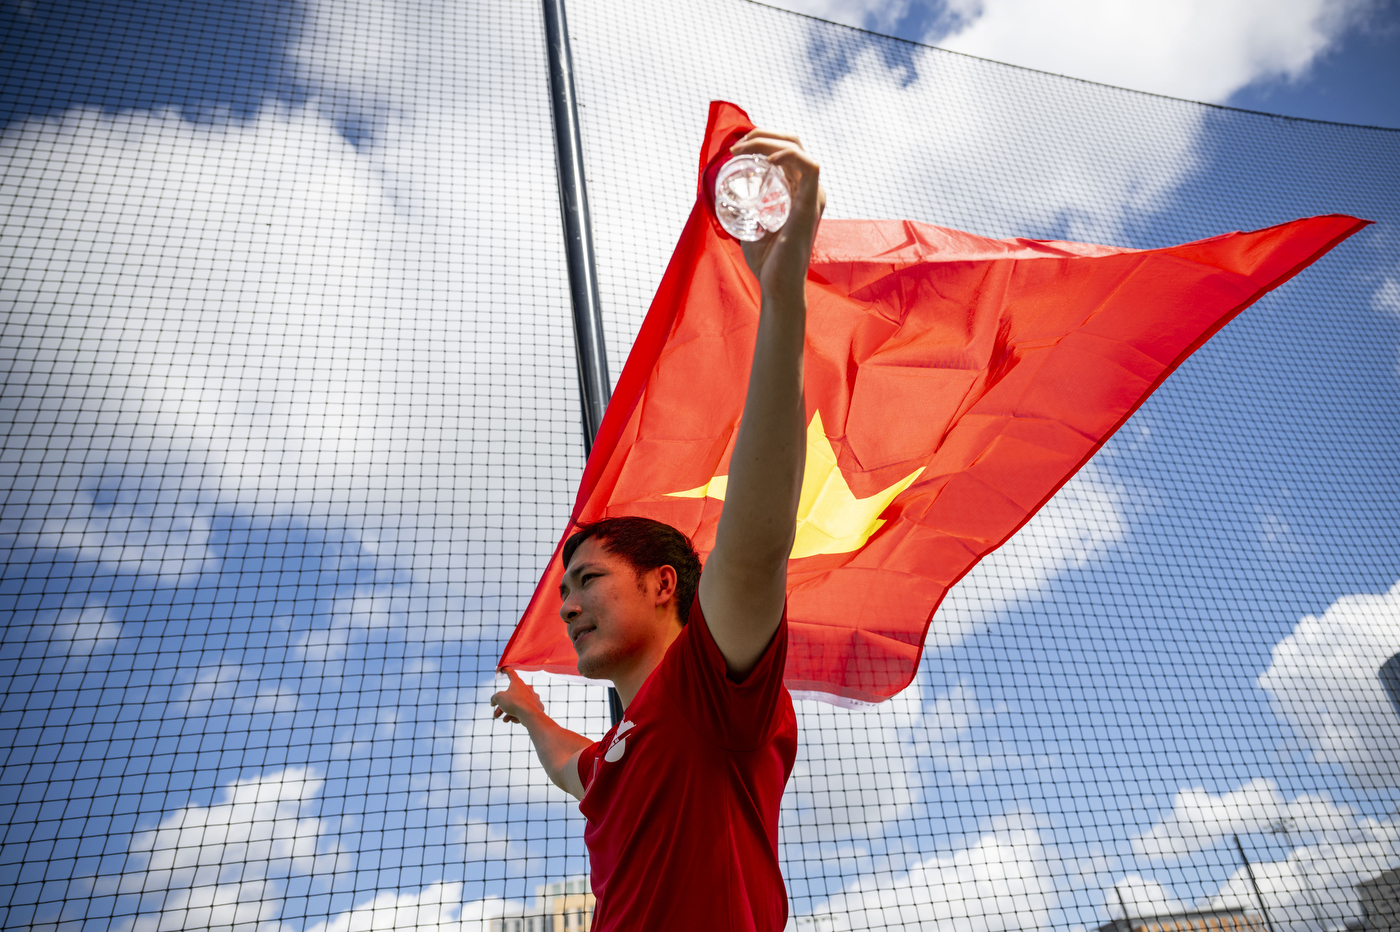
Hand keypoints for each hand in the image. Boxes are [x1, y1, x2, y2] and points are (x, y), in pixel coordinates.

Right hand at [490, 668, 544, 725]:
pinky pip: (525, 711)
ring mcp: (533, 698)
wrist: (530, 714)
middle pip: (511, 696)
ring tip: (505, 720)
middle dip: (502, 706)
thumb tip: (493, 702)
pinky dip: (518, 715)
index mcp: (518, 682)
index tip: (502, 669)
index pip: (511, 673)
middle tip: (496, 714)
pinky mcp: (537, 707)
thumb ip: (494, 698)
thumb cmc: (514, 703)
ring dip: (509, 712)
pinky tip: (514, 720)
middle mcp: (526, 688)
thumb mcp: (499, 698)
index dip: (505, 671)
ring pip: (518, 705)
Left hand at [729, 129, 824, 303]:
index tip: (735, 151)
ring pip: (797, 147)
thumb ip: (745, 210)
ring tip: (742, 151)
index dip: (761, 141)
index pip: (784, 150)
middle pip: (791, 142)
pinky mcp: (812, 203)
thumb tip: (722, 196)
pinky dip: (788, 155)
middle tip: (735, 149)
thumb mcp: (751, 225)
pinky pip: (808, 166)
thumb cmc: (766, 261)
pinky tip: (767, 160)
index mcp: (797, 191)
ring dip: (767, 141)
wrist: (777, 285)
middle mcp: (809, 189)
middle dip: (761, 136)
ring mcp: (813, 195)